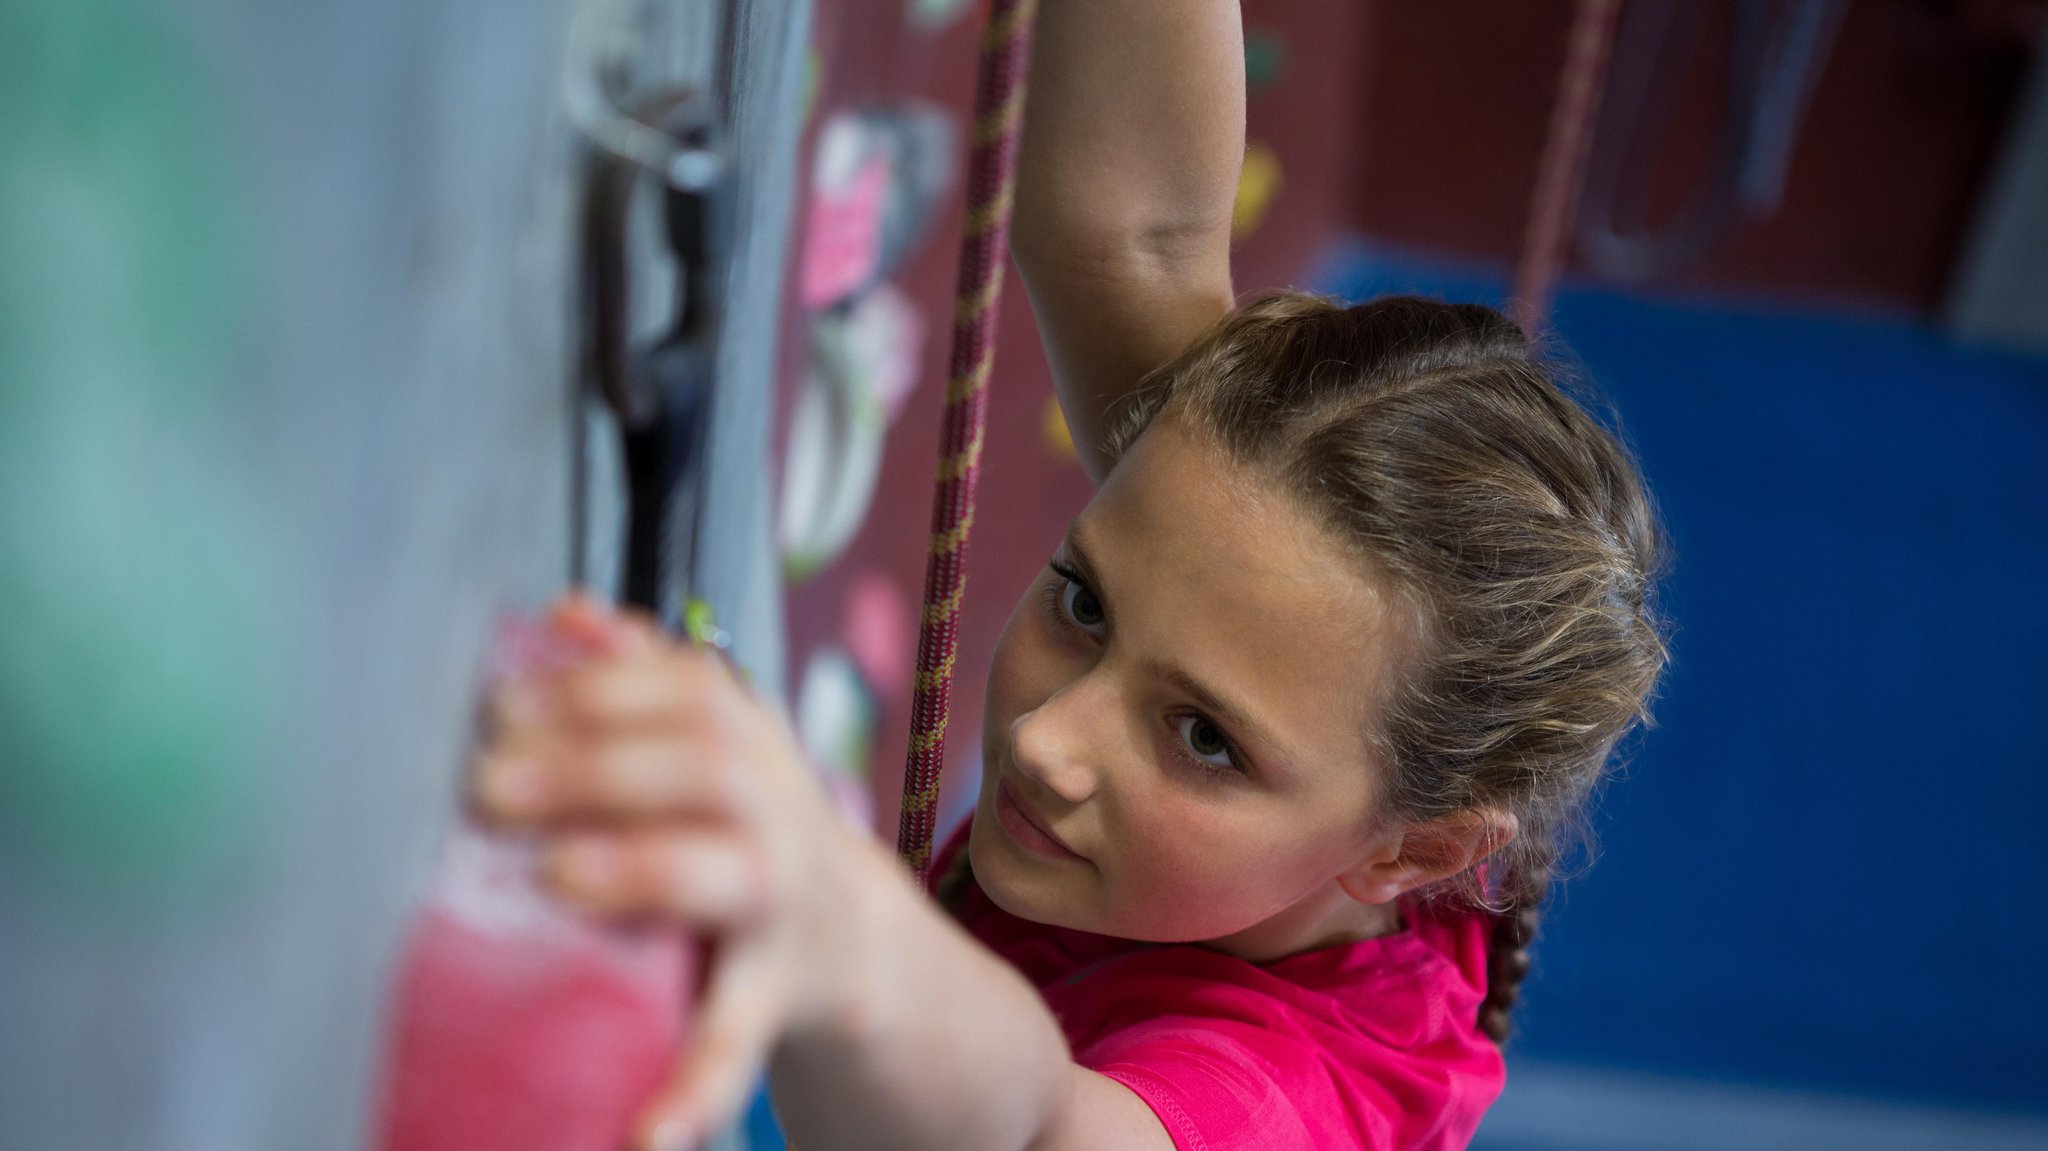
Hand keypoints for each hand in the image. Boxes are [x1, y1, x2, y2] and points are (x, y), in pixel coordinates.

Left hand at [470, 596, 877, 1149]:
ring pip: (727, 878)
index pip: (688, 691)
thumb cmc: (746, 829)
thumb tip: (564, 612)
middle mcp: (777, 811)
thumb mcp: (716, 742)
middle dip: (600, 765)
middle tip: (487, 788)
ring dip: (646, 870)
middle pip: (707, 768)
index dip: (598, 692)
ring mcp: (781, 905)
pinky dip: (692, 1089)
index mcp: (751, 744)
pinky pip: (735, 1040)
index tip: (503, 707)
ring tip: (561, 879)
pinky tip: (640, 1137)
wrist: (853, 943)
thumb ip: (645, 677)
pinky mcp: (773, 995)